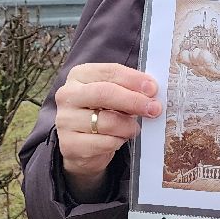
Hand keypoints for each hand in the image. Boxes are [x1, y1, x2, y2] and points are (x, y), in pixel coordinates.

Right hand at [56, 63, 161, 200]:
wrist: (82, 147)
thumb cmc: (101, 113)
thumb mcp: (113, 96)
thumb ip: (128, 89)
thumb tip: (151, 92)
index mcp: (79, 75)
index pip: (108, 72)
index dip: (133, 79)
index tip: (153, 88)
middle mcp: (67, 95)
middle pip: (104, 93)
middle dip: (133, 101)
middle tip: (154, 108)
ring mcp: (65, 120)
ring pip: (106, 121)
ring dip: (128, 126)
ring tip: (134, 128)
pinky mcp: (69, 144)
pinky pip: (103, 143)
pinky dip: (118, 142)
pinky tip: (119, 140)